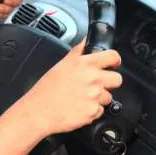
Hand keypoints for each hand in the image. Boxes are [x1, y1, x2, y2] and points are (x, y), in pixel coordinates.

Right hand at [6, 39, 122, 138]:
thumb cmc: (46, 90)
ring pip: (108, 97)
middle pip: (117, 79)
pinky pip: (100, 111)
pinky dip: (92, 111)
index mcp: (84, 64)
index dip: (114, 61)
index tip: (112, 64)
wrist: (38, 112)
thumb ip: (78, 52)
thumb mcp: (61, 64)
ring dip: (99, 98)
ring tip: (82, 98)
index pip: (113, 56)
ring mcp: (94, 96)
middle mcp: (92, 79)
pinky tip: (79, 107)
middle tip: (96, 85)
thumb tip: (87, 42)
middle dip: (109, 82)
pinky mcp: (93, 112)